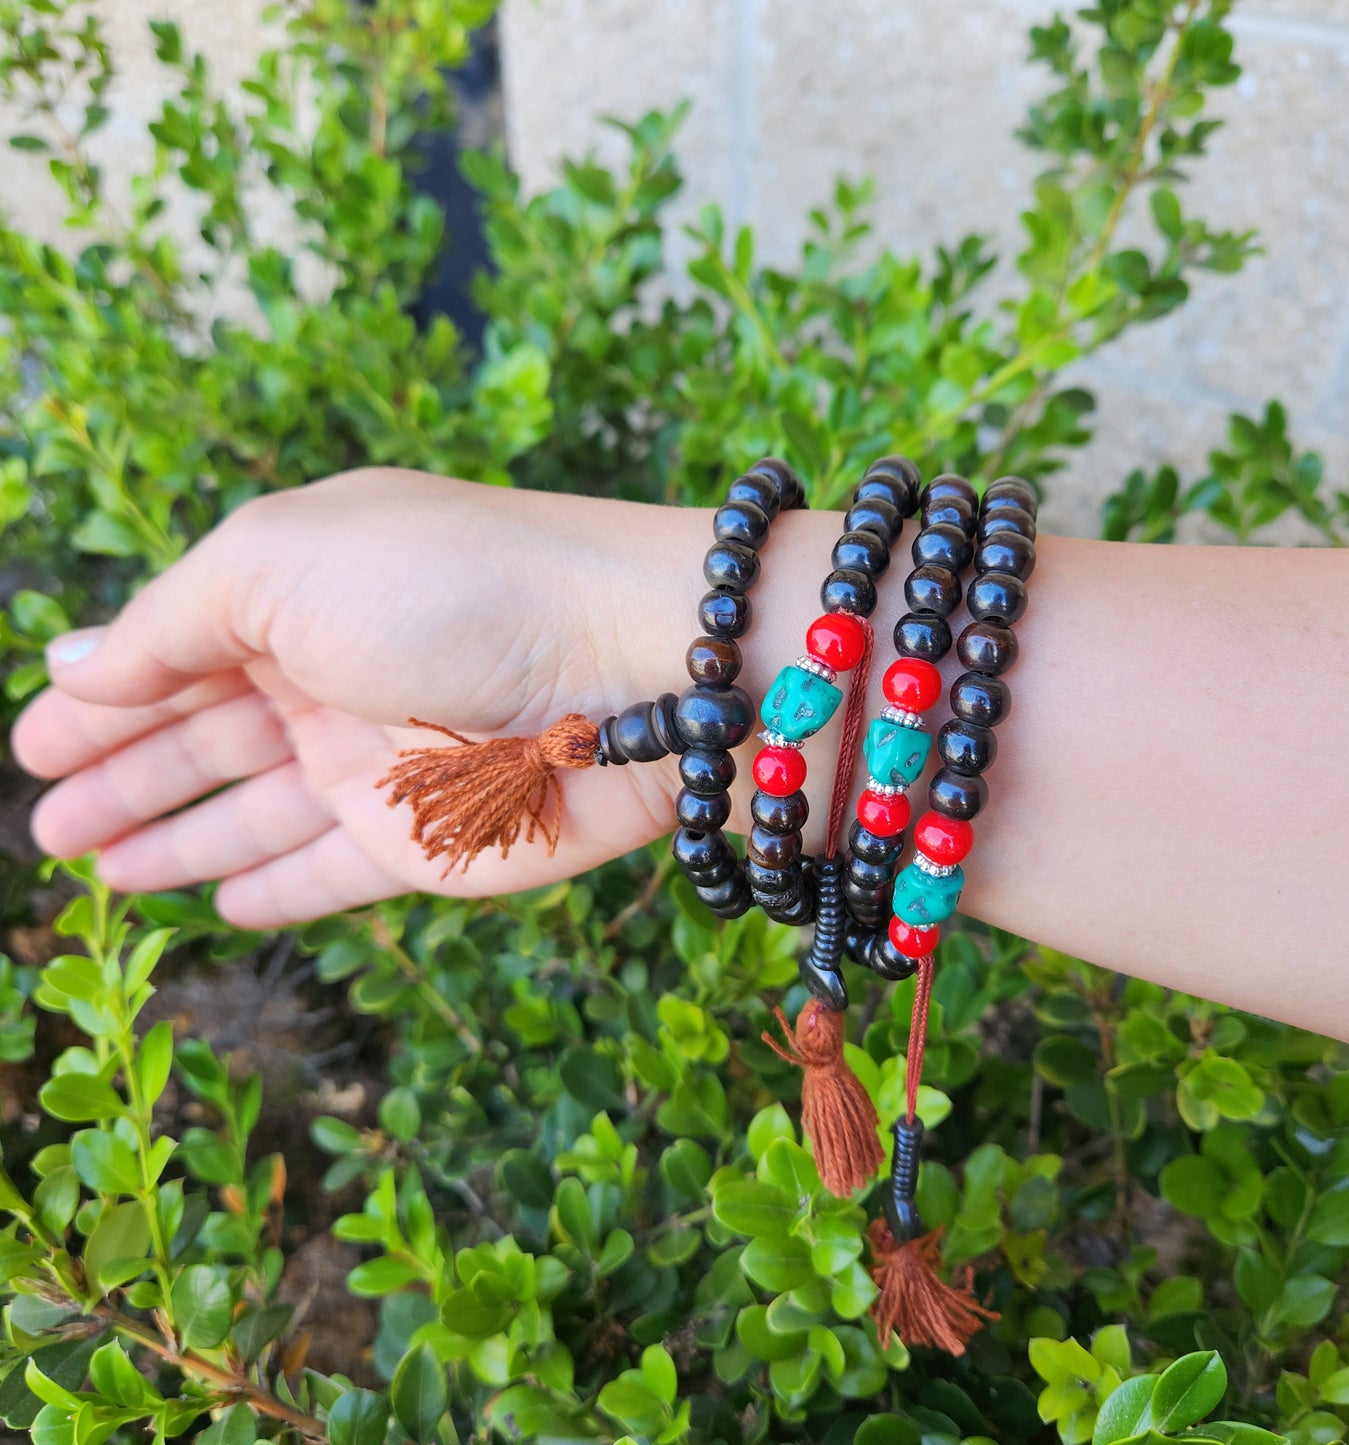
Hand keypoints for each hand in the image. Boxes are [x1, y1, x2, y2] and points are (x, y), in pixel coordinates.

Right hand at [13, 470, 694, 927]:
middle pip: (207, 737)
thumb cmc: (451, 587)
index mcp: (302, 590)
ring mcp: (379, 766)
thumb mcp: (278, 561)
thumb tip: (70, 662)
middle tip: (43, 821)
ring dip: (174, 839)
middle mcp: (337, 676)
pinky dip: (274, 889)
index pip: (178, 648)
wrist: (626, 663)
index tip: (30, 745)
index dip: (101, 696)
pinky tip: (221, 903)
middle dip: (121, 776)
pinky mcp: (422, 846)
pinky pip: (327, 876)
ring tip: (94, 868)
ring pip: (252, 814)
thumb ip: (170, 622)